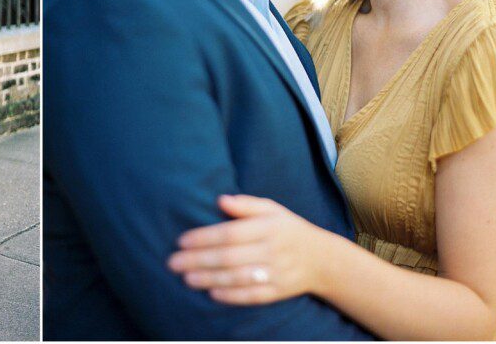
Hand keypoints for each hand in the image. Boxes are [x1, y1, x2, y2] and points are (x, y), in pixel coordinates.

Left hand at [167, 194, 327, 304]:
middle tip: (173, 263)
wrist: (322, 259)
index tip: (181, 241)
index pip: (230, 233)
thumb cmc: (287, 229)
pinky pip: (253, 296)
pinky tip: (212, 293)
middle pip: (230, 257)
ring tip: (186, 278)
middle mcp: (272, 250)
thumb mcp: (272, 209)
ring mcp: (277, 273)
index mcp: (268, 227)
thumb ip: (245, 204)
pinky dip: (232, 296)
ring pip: (238, 278)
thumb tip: (220, 199)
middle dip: (198, 260)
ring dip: (210, 279)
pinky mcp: (279, 292)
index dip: (204, 238)